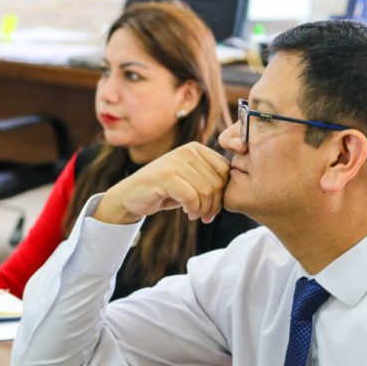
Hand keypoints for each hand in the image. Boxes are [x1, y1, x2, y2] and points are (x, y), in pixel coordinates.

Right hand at [94, 142, 229, 225]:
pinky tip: (187, 214)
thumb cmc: (165, 191)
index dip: (224, 193)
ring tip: (196, 215)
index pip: (225, 171)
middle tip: (205, 216)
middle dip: (215, 205)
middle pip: (218, 182)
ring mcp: (176, 162)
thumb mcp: (191, 182)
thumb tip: (235, 191)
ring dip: (204, 209)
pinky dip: (193, 210)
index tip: (213, 207)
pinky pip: (192, 197)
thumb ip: (210, 180)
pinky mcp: (165, 176)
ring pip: (207, 191)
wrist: (131, 196)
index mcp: (196, 149)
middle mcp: (187, 151)